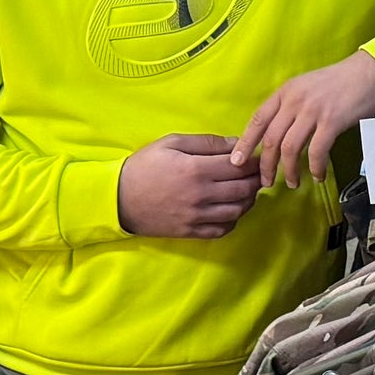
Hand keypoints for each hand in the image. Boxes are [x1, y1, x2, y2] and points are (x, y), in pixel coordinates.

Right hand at [119, 135, 260, 239]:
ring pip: (238, 210)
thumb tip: (236, 144)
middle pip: (244, 189)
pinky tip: (231, 209)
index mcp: (197, 169)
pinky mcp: (191, 232)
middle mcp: (201, 195)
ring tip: (245, 190)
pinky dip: (233, 219)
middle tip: (255, 173)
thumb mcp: (172, 143)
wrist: (118, 198)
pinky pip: (223, 229)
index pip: (240, 166)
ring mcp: (197, 217)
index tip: (256, 158)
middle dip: (255, 180)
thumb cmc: (145, 166)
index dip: (253, 161)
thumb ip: (206, 142)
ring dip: (248, 200)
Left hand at [234, 51, 374, 191]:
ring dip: (289, 170)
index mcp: (285, 92)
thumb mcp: (306, 87)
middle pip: (271, 139)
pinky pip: (316, 151)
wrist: (369, 72)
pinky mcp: (332, 121)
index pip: (257, 119)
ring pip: (290, 148)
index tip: (237, 161)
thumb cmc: (339, 82)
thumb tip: (277, 133)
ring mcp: (313, 110)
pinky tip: (317, 175)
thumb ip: (290, 106)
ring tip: (292, 183)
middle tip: (265, 182)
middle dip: (266, 165)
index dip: (245, 142)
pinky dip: (314, 167)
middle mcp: (295, 100)